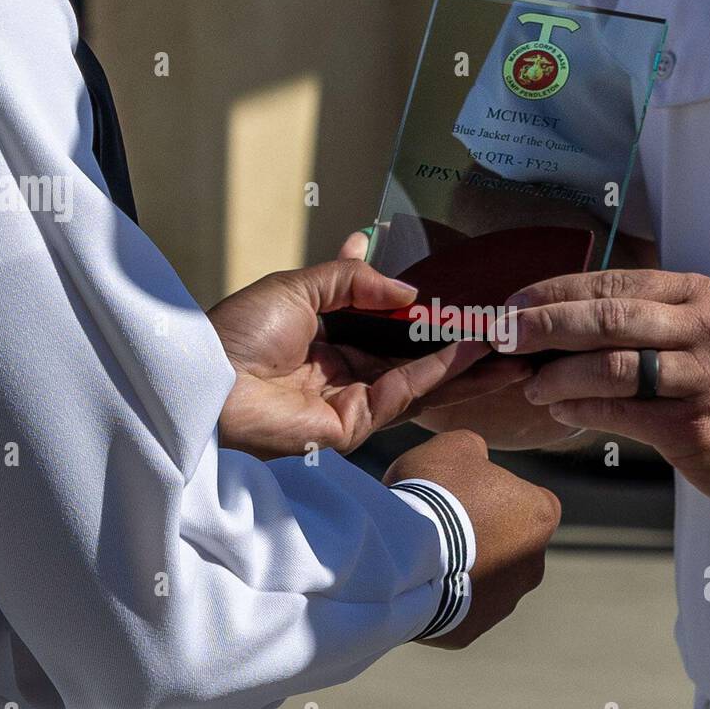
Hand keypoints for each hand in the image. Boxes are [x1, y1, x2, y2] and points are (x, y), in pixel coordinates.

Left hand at [207, 260, 528, 458]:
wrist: (206, 379)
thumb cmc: (237, 333)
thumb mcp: (298, 287)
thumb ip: (352, 281)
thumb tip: (407, 289)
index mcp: (321, 342)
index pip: (382, 328)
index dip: (418, 314)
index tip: (454, 295)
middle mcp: (339, 375)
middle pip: (408, 359)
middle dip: (453, 344)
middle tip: (497, 326)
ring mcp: (348, 403)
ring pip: (417, 381)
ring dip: (460, 362)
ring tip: (503, 340)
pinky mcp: (352, 427)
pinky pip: (404, 395)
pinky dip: (438, 372)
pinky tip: (469, 350)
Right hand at [383, 430, 559, 648]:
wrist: (404, 555)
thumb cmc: (436, 493)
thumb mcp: (456, 446)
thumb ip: (475, 449)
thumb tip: (476, 458)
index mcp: (540, 516)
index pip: (533, 500)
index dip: (500, 493)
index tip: (469, 492)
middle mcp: (532, 564)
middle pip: (511, 545)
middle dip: (484, 535)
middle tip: (442, 522)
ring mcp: (504, 602)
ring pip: (486, 580)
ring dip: (464, 568)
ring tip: (423, 553)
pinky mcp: (472, 630)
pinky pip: (458, 609)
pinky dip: (442, 596)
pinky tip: (416, 580)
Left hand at [502, 270, 709, 508]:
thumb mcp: (703, 333)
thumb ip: (643, 323)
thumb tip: (559, 323)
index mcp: (700, 296)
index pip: (614, 285)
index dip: (554, 293)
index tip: (512, 304)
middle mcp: (705, 330)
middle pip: (607, 319)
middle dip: (543, 325)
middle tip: (501, 336)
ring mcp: (702, 379)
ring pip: (611, 367)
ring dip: (557, 374)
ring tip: (529, 383)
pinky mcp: (694, 427)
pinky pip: (622, 412)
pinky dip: (581, 409)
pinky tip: (560, 409)